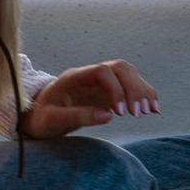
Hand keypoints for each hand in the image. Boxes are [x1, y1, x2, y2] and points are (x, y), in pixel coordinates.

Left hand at [22, 59, 157, 136]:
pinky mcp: (108, 90)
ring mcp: (100, 81)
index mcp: (74, 77)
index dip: (115, 89)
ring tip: (149, 111)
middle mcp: (90, 75)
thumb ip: (78, 116)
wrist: (37, 115)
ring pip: (129, 74)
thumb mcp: (52, 120)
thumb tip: (108, 115)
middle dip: (133, 88)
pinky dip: (143, 94)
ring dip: (142, 90)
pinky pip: (130, 85)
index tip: (119, 113)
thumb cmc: (41, 117)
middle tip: (138, 113)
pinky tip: (152, 108)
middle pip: (120, 68)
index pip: (102, 71)